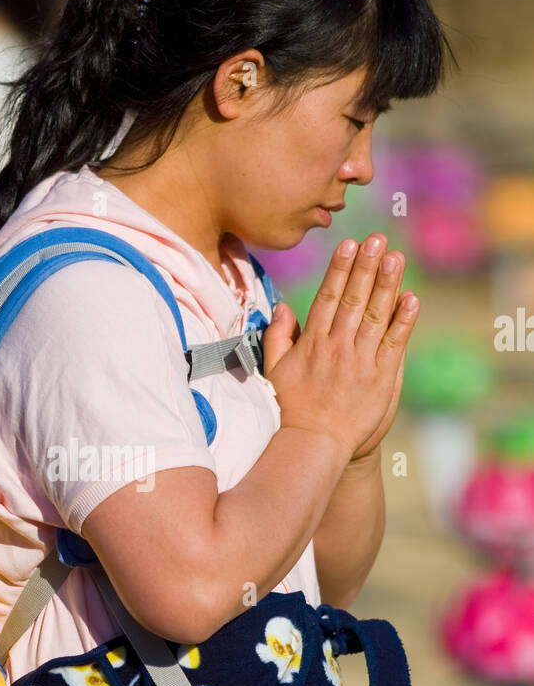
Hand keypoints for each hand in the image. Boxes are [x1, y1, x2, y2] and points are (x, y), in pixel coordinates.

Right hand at [262, 235, 417, 461]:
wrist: (314, 446)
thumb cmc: (292, 410)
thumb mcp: (275, 372)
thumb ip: (277, 337)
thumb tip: (282, 307)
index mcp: (312, 343)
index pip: (328, 298)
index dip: (339, 269)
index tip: (349, 245)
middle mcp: (337, 347)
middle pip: (354, 299)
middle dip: (366, 267)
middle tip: (377, 239)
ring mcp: (360, 362)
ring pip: (376, 316)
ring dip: (386, 284)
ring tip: (395, 256)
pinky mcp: (381, 378)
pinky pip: (394, 344)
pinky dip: (403, 321)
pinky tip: (411, 299)